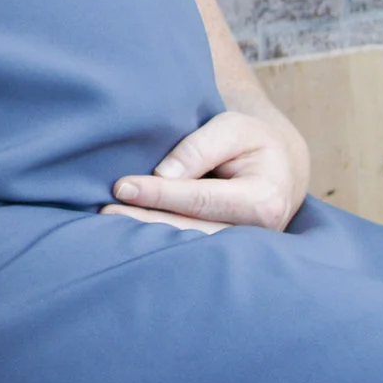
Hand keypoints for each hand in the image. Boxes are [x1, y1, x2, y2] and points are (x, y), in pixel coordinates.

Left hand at [104, 110, 307, 232]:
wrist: (278, 168)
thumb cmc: (252, 143)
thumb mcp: (233, 129)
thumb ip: (200, 148)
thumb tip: (165, 174)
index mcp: (263, 200)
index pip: (201, 199)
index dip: (159, 194)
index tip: (122, 187)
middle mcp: (257, 233)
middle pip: (191, 230)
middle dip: (145, 222)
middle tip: (105, 211)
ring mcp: (243, 249)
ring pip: (189, 245)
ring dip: (148, 236)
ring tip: (108, 224)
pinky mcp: (227, 253)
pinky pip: (190, 247)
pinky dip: (160, 241)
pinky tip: (128, 233)